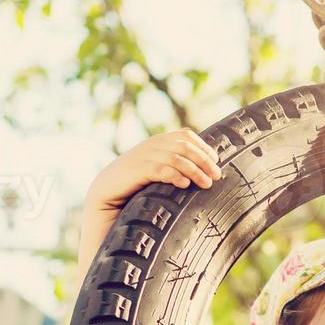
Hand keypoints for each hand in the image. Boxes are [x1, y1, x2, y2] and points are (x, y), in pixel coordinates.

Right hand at [86, 127, 222, 214]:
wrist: (107, 188)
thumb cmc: (136, 181)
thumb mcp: (155, 166)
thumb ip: (172, 161)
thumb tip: (200, 169)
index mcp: (159, 140)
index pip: (186, 136)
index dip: (203, 147)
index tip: (216, 161)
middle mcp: (153, 144)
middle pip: (185, 147)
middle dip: (204, 160)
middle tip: (217, 175)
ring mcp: (146, 156)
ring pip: (177, 159)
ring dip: (195, 171)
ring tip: (207, 183)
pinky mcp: (139, 170)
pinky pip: (161, 170)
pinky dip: (175, 176)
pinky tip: (185, 184)